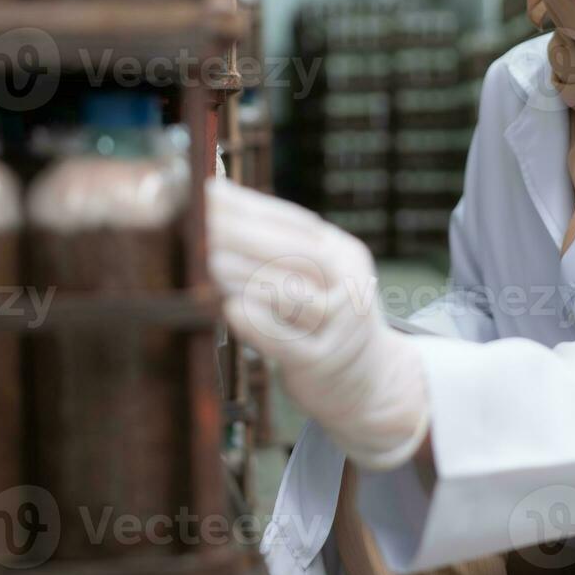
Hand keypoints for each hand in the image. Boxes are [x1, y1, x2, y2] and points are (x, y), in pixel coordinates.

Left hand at [206, 178, 429, 471]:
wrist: (371, 384)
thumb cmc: (325, 321)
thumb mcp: (319, 278)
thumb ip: (279, 250)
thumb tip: (219, 207)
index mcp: (344, 254)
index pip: (296, 223)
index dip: (252, 206)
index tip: (210, 191)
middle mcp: (348, 285)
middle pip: (296, 254)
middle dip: (244, 234)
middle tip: (202, 219)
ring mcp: (339, 327)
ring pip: (291, 295)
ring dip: (247, 274)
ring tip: (210, 259)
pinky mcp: (321, 364)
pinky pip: (287, 342)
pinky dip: (258, 324)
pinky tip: (231, 308)